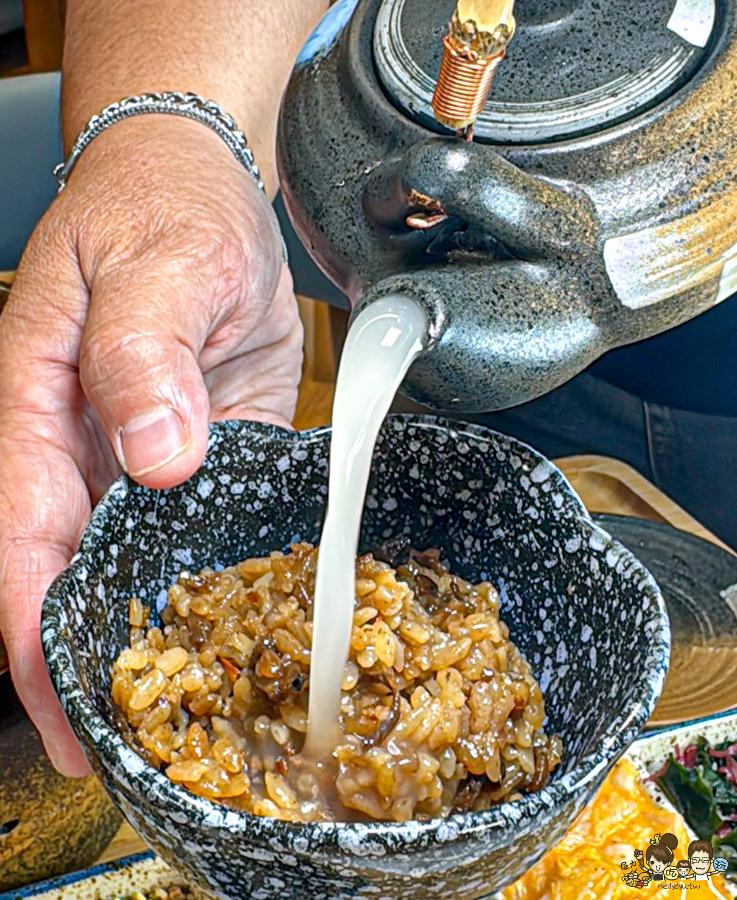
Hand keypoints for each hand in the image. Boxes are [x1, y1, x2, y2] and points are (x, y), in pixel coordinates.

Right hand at [0, 117, 301, 775]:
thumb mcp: (157, 263)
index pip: (26, 541)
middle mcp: (89, 445)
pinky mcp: (209, 453)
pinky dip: (220, 579)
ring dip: (163, 633)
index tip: (62, 721)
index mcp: (40, 405)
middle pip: (79, 573)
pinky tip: (247, 626)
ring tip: (197, 714)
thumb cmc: (163, 209)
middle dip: (100, 663)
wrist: (203, 188)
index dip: (37, 638)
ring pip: (142, 562)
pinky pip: (207, 527)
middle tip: (135, 753)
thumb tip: (152, 453)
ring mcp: (149, 456)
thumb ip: (142, 353)